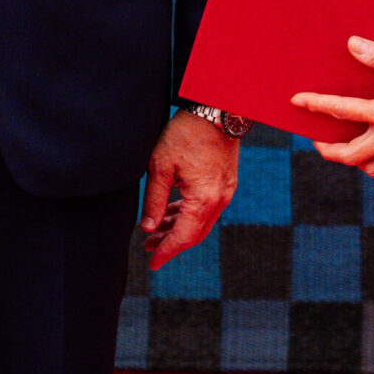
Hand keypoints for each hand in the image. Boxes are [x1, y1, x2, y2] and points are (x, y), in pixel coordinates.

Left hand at [140, 111, 237, 271]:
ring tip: (155, 230)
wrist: (217, 109)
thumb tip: (147, 227)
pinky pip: (207, 208)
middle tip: (149, 248)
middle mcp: (219, 200)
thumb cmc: (186, 134)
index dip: (166, 252)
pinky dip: (189, 214)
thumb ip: (153, 200)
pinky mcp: (226, 182)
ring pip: (201, 221)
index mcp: (203, 200)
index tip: (152, 264)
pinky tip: (173, 212)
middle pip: (194, 234)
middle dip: (170, 243)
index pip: (183, 237)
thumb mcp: (160, 166)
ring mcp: (225, 191)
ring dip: (179, 228)